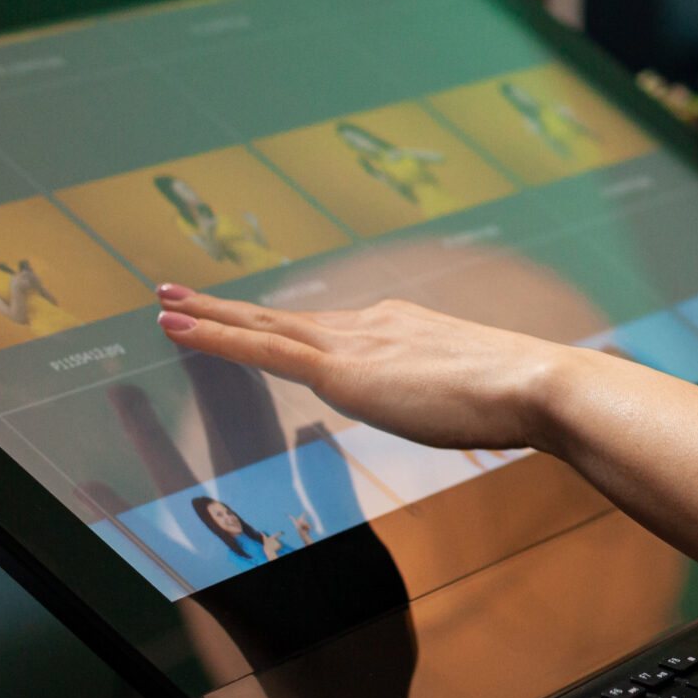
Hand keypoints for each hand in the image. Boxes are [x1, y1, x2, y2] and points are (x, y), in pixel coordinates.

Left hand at [155, 283, 574, 451]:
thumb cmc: (518, 398)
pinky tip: (178, 328)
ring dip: (209, 314)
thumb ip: (444, 392)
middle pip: (284, 317)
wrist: (533, 384)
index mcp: (400, 328)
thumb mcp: (472, 392)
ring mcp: (354, 342)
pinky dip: (216, 336)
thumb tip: (448, 403)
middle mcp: (371, 323)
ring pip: (263, 325)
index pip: (327, 330)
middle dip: (228, 307)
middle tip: (179, 294)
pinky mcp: (341, 369)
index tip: (254, 317)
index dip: (283, 324)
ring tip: (164, 306)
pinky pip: (262, 348)